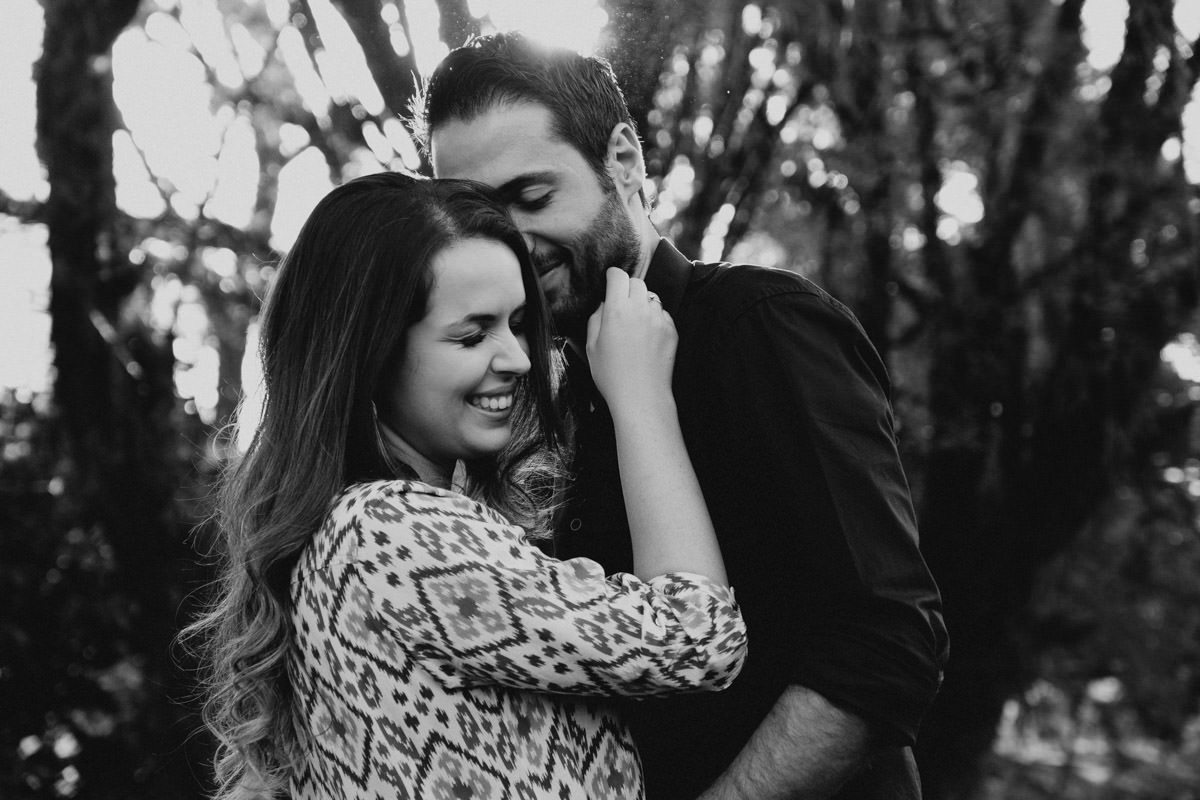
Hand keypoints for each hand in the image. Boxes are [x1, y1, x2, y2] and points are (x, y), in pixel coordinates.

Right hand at [586, 268, 676, 416]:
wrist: (641, 396)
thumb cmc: (612, 375)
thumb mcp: (592, 346)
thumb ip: (596, 318)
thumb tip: (604, 304)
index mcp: (617, 310)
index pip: (618, 276)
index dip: (612, 276)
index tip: (610, 281)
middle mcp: (640, 309)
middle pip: (637, 282)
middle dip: (627, 288)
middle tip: (621, 303)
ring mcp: (659, 319)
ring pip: (651, 297)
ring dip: (642, 303)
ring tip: (634, 323)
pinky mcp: (671, 330)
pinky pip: (662, 314)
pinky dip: (654, 318)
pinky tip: (647, 336)